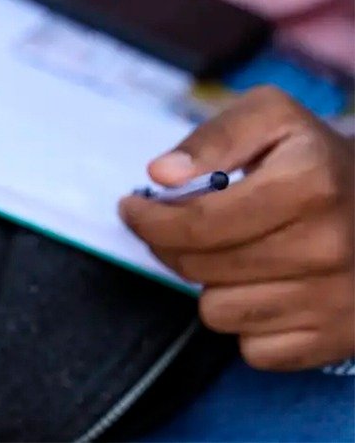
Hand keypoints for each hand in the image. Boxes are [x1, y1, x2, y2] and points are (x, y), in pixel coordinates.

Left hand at [120, 86, 353, 370]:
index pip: (196, 223)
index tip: (132, 209)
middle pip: (199, 268)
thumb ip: (213, 138)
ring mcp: (336, 299)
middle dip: (170, 246)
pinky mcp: (337, 340)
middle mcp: (328, 246)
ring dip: (211, 284)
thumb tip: (161, 174)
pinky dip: (246, 323)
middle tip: (173, 227)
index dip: (149, 219)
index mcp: (309, 184)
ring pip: (218, 313)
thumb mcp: (271, 117)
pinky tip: (262, 286)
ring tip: (232, 253)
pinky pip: (252, 350)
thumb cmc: (313, 158)